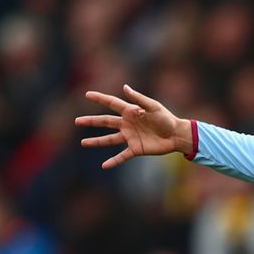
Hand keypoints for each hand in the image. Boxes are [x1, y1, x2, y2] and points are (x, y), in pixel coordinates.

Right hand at [75, 84, 193, 168]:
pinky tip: (104, 165)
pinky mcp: (136, 149)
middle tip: (77, 120)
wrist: (176, 135)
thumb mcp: (153, 106)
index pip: (112, 104)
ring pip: (109, 139)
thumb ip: (138, 99)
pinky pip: (122, 156)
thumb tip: (124, 87)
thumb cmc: (166, 118)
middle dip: (91, 121)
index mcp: (131, 112)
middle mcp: (128, 124)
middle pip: (106, 122)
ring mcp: (130, 137)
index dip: (100, 98)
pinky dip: (113, 161)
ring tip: (83, 142)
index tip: (87, 94)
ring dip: (96, 141)